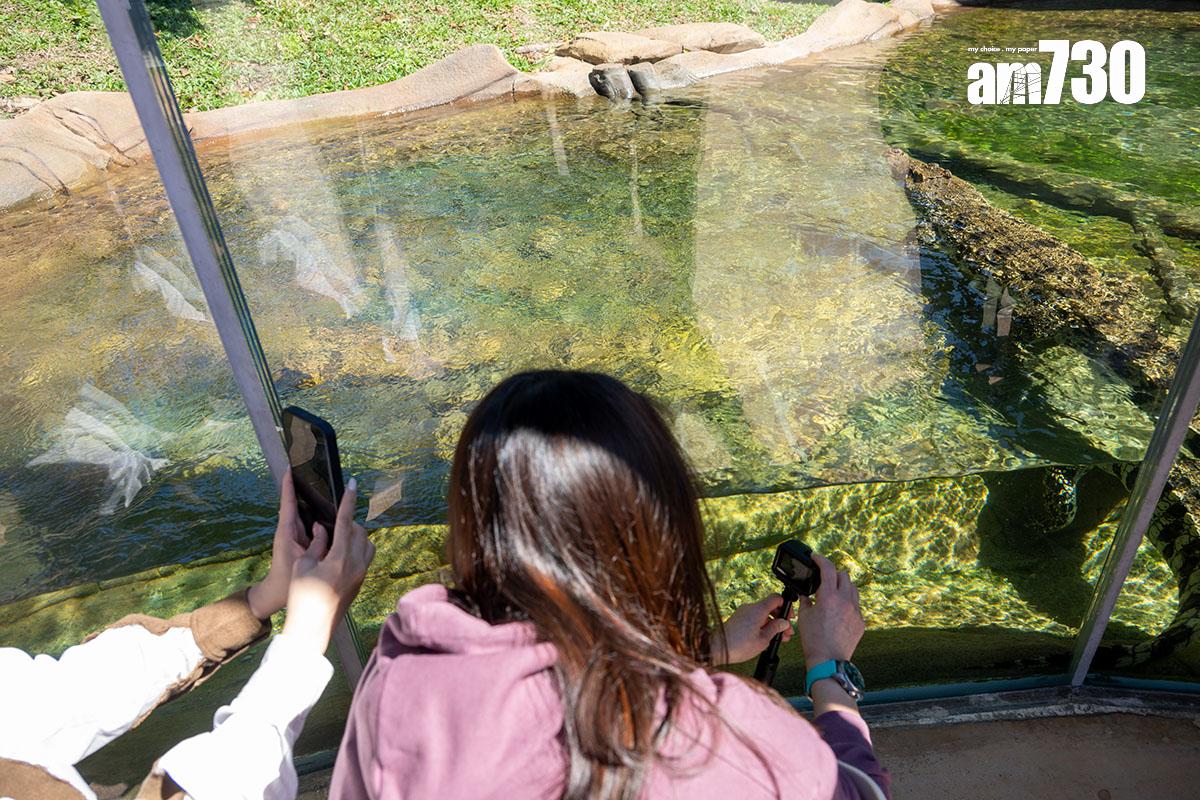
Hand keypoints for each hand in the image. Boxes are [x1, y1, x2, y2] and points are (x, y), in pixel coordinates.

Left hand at [248, 469, 308, 619]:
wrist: (275, 595)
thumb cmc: (286, 581)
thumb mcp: (304, 561)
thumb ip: (316, 543)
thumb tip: (323, 526)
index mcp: (286, 532)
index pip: (288, 504)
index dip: (288, 486)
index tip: (290, 469)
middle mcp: (289, 530)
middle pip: (295, 503)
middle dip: (300, 486)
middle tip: (307, 467)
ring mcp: (294, 535)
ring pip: (303, 512)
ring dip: (309, 499)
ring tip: (318, 482)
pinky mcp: (300, 541)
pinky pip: (309, 523)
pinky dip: (316, 514)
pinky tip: (328, 509)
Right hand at [281, 478, 375, 653]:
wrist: (311, 629)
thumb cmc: (301, 597)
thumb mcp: (303, 565)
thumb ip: (315, 543)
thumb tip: (322, 528)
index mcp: (340, 558)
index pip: (345, 522)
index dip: (348, 500)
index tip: (353, 483)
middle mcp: (356, 565)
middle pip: (359, 532)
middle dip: (349, 521)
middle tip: (333, 520)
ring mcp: (361, 575)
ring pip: (367, 545)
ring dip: (356, 536)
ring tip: (338, 537)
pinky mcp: (360, 584)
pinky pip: (365, 558)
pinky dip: (356, 549)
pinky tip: (340, 553)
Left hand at [711, 594, 794, 664]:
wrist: (719, 648)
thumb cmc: (740, 645)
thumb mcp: (763, 639)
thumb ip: (776, 628)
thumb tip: (784, 622)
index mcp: (758, 609)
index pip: (776, 598)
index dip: (786, 606)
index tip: (789, 618)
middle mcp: (750, 607)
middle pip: (770, 607)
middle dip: (780, 619)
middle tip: (787, 633)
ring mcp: (743, 612)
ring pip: (763, 614)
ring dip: (772, 624)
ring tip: (779, 638)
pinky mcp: (739, 619)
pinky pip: (755, 618)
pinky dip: (763, 625)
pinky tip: (767, 638)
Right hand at [796, 552, 863, 669]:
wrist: (828, 660)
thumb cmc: (814, 639)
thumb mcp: (804, 617)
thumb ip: (806, 601)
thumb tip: (806, 596)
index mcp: (829, 596)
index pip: (828, 568)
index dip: (821, 559)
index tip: (816, 558)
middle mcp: (845, 600)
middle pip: (843, 575)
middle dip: (832, 574)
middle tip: (823, 579)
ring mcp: (855, 611)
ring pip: (853, 589)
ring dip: (842, 586)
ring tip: (833, 594)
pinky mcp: (861, 622)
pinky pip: (856, 605)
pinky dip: (847, 603)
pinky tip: (839, 612)